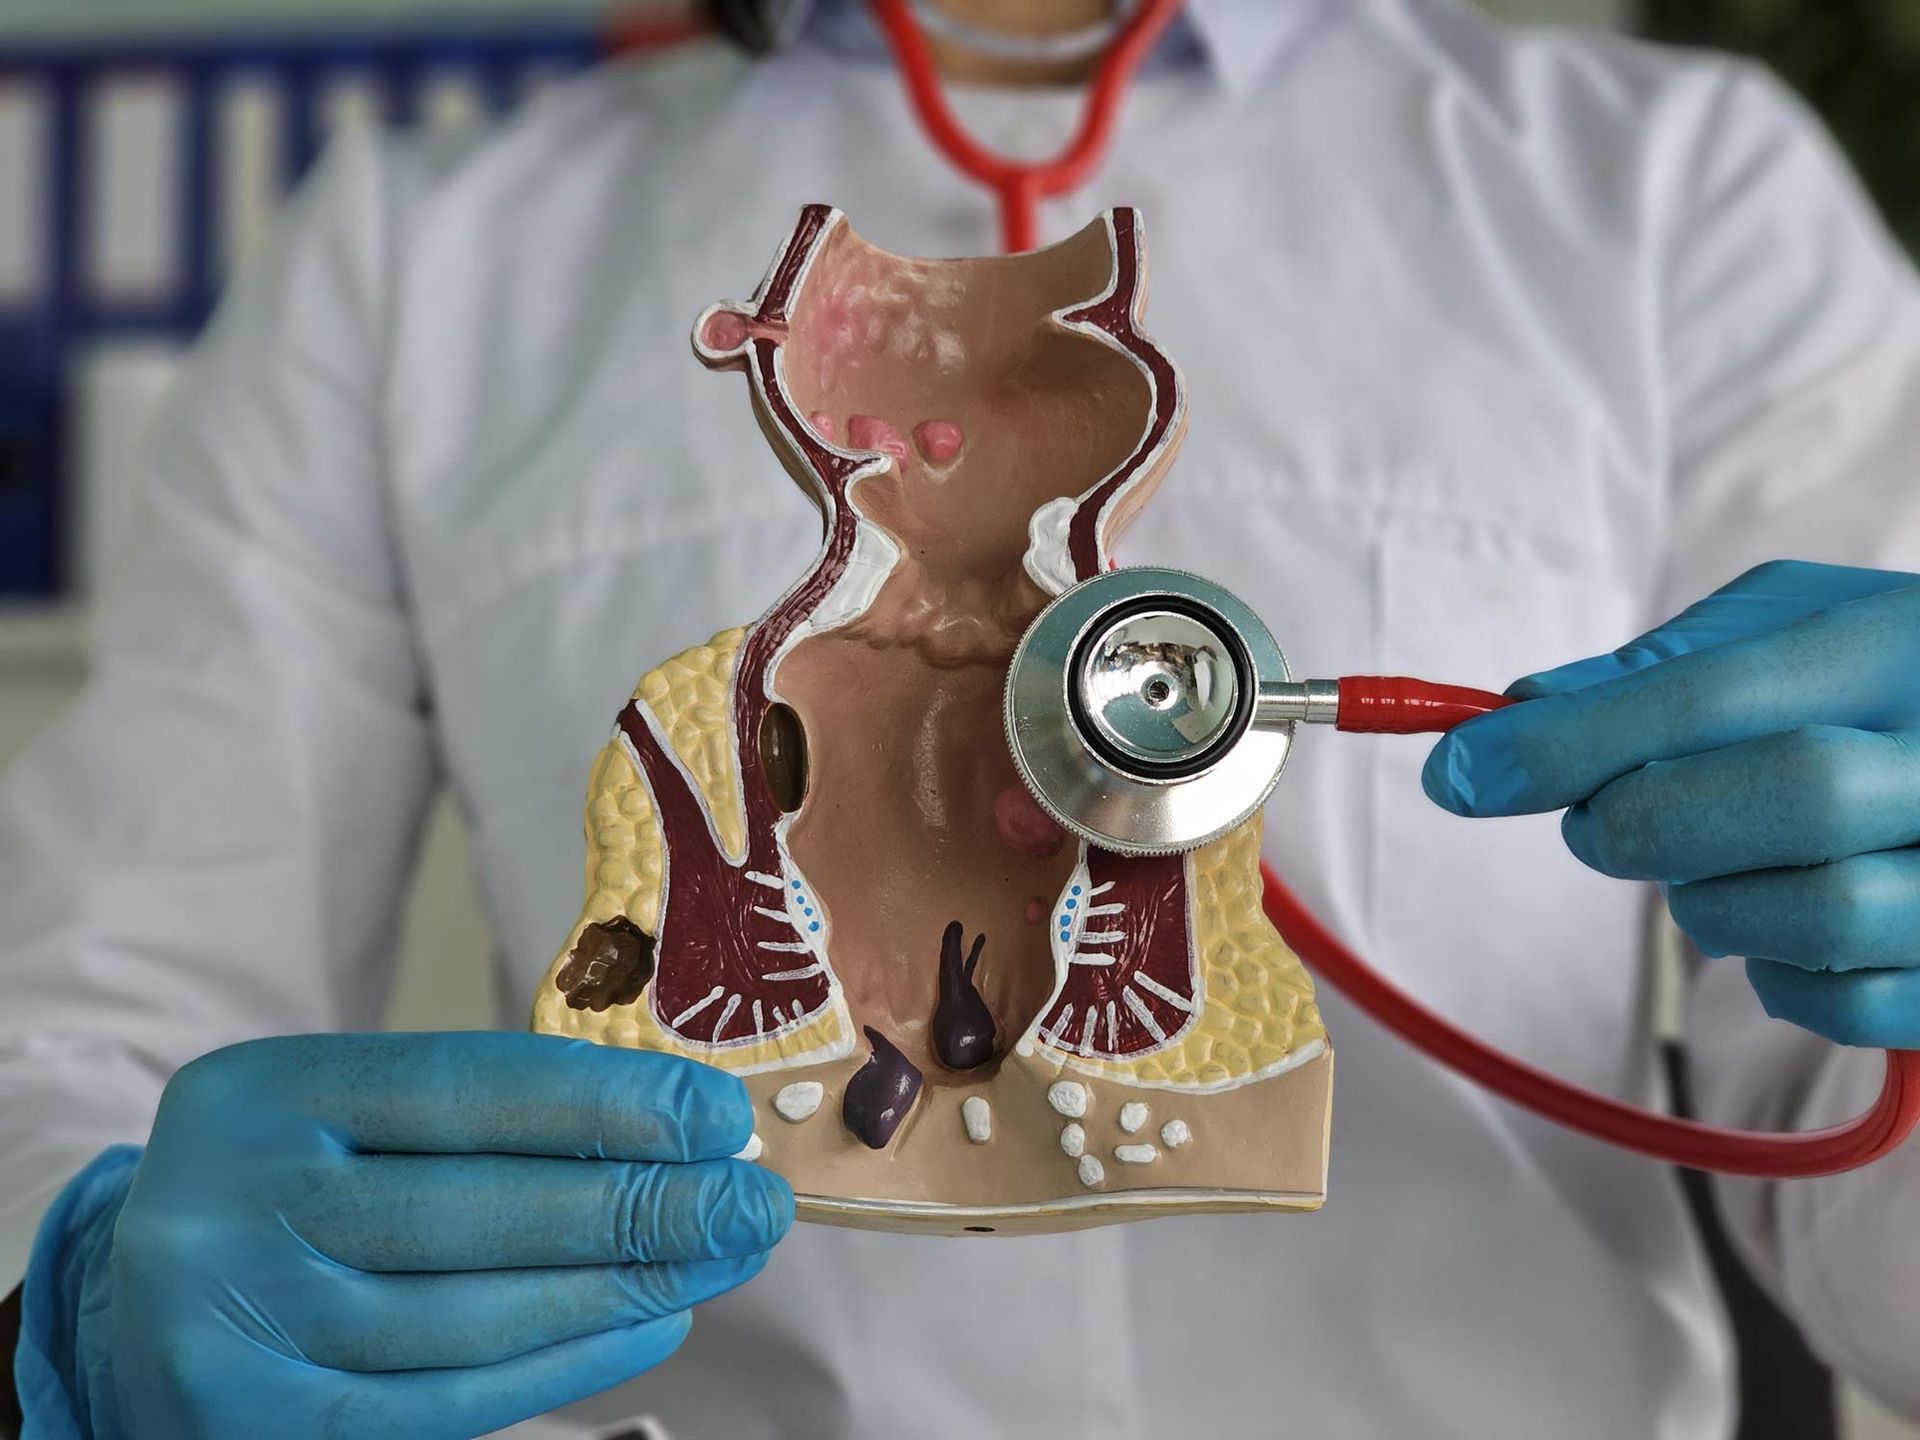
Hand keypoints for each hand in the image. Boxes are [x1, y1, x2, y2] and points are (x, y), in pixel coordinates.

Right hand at [52, 1032, 787, 1438]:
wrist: (134, 1317)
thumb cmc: (289, 1196)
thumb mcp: (347, 1124)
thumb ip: (483, 1123)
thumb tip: (678, 1134)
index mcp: (258, 1093)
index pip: (463, 1087)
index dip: (605, 1101)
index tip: (715, 1113)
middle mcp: (229, 1203)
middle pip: (478, 1207)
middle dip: (640, 1202)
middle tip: (752, 1201)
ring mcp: (234, 1326)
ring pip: (474, 1313)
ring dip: (622, 1287)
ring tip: (717, 1260)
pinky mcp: (257, 1425)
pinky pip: (444, 1401)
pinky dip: (565, 1367)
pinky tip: (653, 1328)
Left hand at [1421, 560, 1919, 1048]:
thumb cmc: (1881, 677)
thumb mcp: (1787, 629)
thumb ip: (1658, 671)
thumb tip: (1516, 713)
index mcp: (1902, 643)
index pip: (1718, 694)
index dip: (1569, 742)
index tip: (1460, 771)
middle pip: (1787, 798)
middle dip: (1647, 818)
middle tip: (1594, 823)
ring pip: (1815, 914)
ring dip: (1712, 902)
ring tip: (1712, 864)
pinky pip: (1848, 1005)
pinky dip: (1778, 978)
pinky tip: (1781, 928)